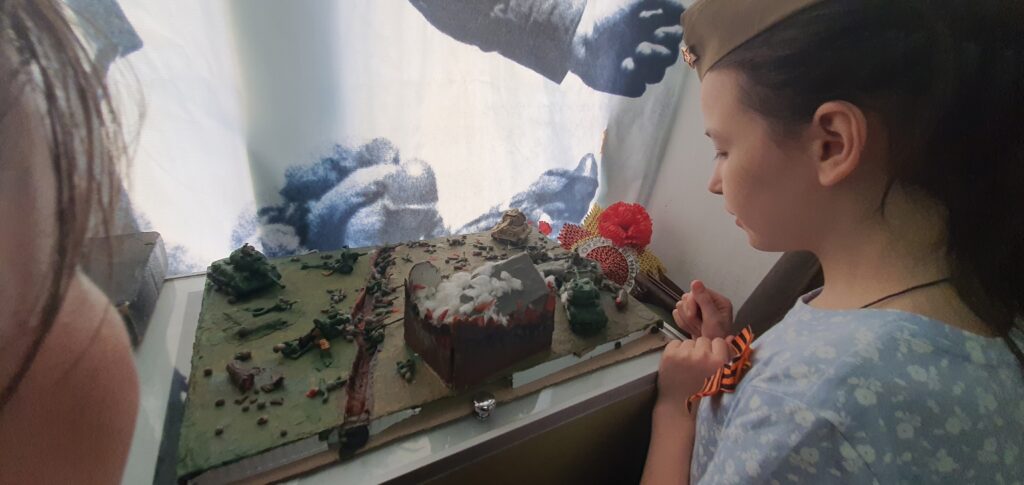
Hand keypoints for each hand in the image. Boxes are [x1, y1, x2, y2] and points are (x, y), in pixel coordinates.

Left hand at [569, 0, 684, 96]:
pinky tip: (622, 67)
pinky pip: (638, 88)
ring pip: (657, 75)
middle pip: (669, 58)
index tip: (661, 33)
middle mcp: (644, 49)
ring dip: (647, 66)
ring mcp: (635, 68)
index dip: (672, 38)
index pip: (674, 38)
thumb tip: (680, 10)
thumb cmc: (603, 17)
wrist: (576, 37)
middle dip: (659, 53)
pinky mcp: (623, 83)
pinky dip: (633, 79)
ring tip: (632, 56)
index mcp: (649, 30)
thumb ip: (658, 2)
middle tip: (641, 48)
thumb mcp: (632, 1)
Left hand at [656, 337, 730, 408]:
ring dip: (688, 350)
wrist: (678, 405)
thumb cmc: (700, 393)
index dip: (715, 349)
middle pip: (703, 340)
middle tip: (697, 364)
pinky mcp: (670, 354)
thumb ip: (726, 357)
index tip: (711, 357)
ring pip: (689, 341)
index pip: (719, 342)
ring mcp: (684, 354)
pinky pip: (676, 342)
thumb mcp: (719, 377)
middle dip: (701, 350)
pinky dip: (676, 350)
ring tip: (686, 366)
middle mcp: (701, 356)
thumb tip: (730, 338)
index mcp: (717, 362)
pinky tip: (677, 363)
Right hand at [672, 280, 732, 338]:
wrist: (711, 355)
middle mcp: (708, 303)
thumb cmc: (717, 340)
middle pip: (686, 298)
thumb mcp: (713, 319)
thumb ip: (704, 301)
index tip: (695, 315)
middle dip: (689, 313)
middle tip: (698, 324)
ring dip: (686, 319)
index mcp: (717, 300)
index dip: (692, 302)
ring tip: (697, 328)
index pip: (696, 291)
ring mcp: (699, 310)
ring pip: (681, 306)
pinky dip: (682, 323)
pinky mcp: (691, 317)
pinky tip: (691, 330)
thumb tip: (696, 282)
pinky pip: (677, 314)